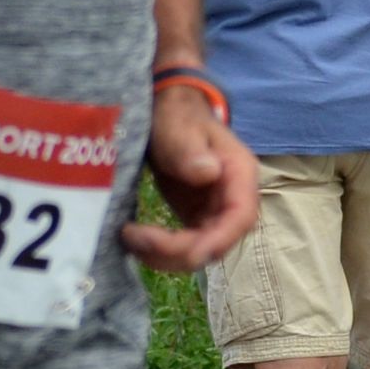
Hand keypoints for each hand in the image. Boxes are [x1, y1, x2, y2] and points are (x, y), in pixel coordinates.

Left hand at [126, 86, 259, 271]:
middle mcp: (231, 199)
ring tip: (129, 239)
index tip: (188, 251)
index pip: (240, 217)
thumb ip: (189, 149)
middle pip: (218, 242)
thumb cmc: (177, 115)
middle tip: (136, 239)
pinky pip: (184, 243)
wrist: (168, 113)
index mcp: (238, 176)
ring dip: (167, 255)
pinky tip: (133, 241)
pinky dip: (160, 249)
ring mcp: (213, 211)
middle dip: (180, 251)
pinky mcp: (193, 217)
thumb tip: (207, 173)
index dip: (218, 240)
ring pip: (200, 249)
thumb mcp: (179, 126)